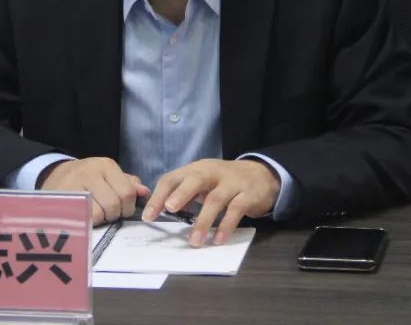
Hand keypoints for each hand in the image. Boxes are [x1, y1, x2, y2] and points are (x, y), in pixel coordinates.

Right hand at [40, 157, 149, 224]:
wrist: (54, 175)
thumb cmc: (87, 178)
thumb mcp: (108, 175)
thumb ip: (127, 183)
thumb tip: (144, 192)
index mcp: (106, 165)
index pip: (128, 192)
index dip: (128, 206)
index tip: (121, 208)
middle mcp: (90, 172)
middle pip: (114, 204)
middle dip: (114, 214)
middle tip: (107, 213)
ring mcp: (75, 185)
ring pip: (99, 213)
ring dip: (100, 219)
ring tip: (95, 213)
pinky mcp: (63, 199)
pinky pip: (83, 218)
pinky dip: (88, 222)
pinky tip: (86, 216)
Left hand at [141, 158, 280, 246]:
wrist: (262, 174)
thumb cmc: (225, 181)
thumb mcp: (204, 181)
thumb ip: (185, 192)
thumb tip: (160, 210)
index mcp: (197, 169)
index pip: (173, 178)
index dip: (159, 196)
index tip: (148, 216)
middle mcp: (213, 172)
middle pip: (195, 180)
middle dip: (181, 194)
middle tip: (169, 209)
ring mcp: (232, 183)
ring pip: (216, 199)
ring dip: (203, 221)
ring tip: (194, 241)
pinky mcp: (249, 194)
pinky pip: (236, 210)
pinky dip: (226, 226)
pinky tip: (217, 239)